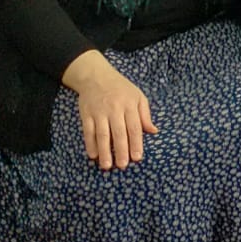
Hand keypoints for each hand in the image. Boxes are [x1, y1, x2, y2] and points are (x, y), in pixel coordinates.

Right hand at [62, 50, 156, 170]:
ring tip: (107, 165)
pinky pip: (88, 131)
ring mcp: (99, 111)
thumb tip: (154, 131)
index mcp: (130, 104)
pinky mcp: (86, 114)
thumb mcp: (138, 96)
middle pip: (118, 132)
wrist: (96, 76)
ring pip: (102, 134)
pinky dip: (90, 144)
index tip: (137, 157)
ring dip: (104, 150)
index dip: (136, 143)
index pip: (134, 127)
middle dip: (121, 150)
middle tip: (123, 165)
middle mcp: (114, 109)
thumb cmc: (121, 88)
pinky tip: (93, 155)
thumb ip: (145, 115)